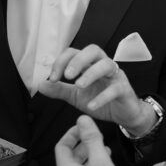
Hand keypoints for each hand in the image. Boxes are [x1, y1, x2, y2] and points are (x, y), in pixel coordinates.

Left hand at [37, 45, 151, 134]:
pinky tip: (91, 105)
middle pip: (93, 50)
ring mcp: (115, 76)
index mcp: (90, 65)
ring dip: (91, 73)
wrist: (123, 114)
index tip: (53, 78)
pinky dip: (102, 97)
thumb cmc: (102, 101)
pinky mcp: (124, 89)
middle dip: (79, 60)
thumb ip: (59, 90)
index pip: (75, 52)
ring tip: (79, 86)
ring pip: (106, 64)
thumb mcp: (76, 96)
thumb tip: (41, 85)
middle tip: (68, 75)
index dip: (62, 62)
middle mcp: (104, 66)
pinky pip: (115, 89)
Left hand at [54, 115, 127, 165]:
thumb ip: (92, 138)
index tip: (84, 127)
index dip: (72, 134)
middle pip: (68, 159)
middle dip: (82, 145)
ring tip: (104, 152)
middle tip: (96, 138)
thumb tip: (82, 119)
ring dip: (88, 158)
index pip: (61, 146)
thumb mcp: (100, 161)